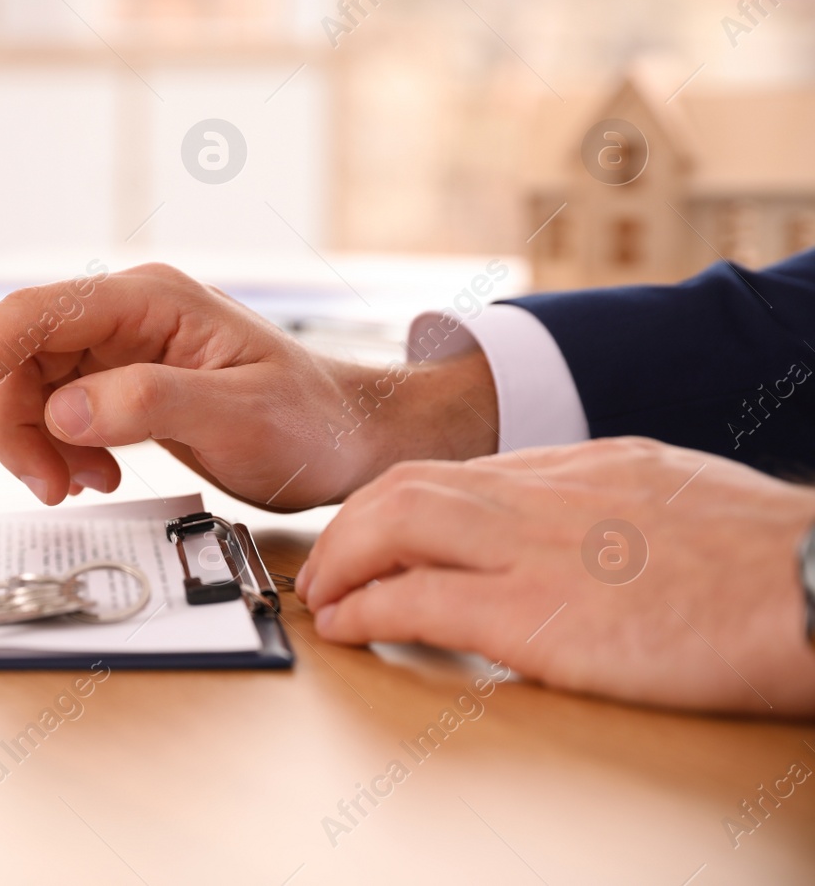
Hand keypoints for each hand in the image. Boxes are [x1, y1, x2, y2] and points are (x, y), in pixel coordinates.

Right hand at [0, 263, 499, 508]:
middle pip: (21, 361)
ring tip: (84, 487)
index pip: (30, 318)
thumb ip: (148, 406)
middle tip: (50, 489)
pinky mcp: (124, 381)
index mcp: (148, 302)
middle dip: (16, 429)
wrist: (352, 437)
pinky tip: (98, 476)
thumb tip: (66, 410)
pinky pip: (61, 412)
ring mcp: (123, 347)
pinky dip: (63, 451)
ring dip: (40, 446)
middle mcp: (126, 314)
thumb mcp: (238, 416)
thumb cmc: (311, 420)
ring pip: (34, 390)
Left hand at [297, 437, 814, 715]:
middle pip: (409, 485)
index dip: (400, 502)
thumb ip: (616, 506)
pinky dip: (367, 611)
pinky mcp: (536, 615)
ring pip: (397, 523)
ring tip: (322, 595)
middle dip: (351, 525)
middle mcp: (548, 491)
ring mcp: (536, 548)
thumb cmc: (773, 559)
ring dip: (343, 560)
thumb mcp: (681, 498)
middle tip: (326, 565)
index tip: (375, 531)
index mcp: (585, 464)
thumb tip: (581, 536)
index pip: (462, 471)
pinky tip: (348, 628)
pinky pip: (419, 602)